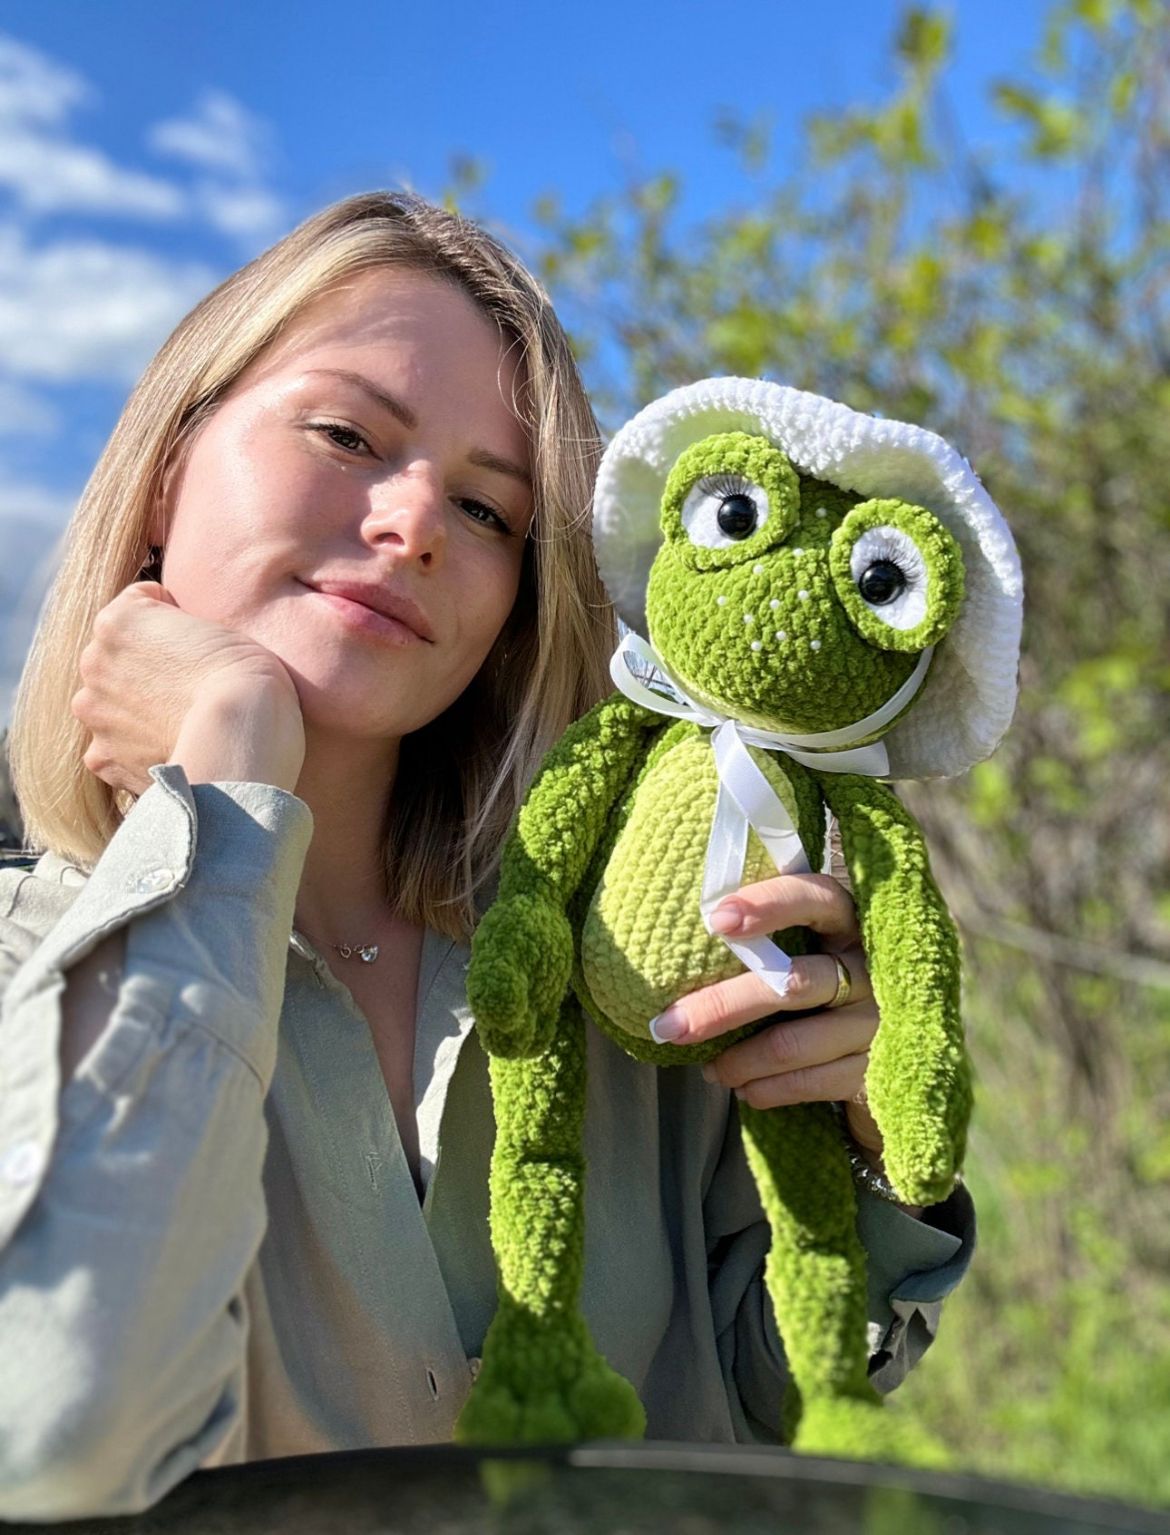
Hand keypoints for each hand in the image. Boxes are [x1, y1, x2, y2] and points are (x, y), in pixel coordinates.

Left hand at [72, 582, 304, 794]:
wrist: (239, 737)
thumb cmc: (243, 677)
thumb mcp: (218, 628)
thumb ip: (181, 631)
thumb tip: (178, 652)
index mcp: (118, 621)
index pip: (138, 606)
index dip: (172, 622)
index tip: (196, 643)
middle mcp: (94, 663)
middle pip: (117, 660)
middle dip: (145, 671)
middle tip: (188, 688)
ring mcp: (94, 713)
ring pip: (110, 707)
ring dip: (134, 712)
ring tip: (179, 725)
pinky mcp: (103, 757)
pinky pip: (114, 750)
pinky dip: (135, 752)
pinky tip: (170, 751)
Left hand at [652, 873, 883, 1154]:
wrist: (893, 1057)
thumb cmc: (820, 992)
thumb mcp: (804, 953)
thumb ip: (765, 945)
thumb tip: (676, 955)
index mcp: (849, 922)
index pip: (815, 897)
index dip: (769, 904)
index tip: (715, 920)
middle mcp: (870, 967)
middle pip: (791, 984)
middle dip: (722, 1006)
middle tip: (668, 1026)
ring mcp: (879, 1021)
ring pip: (792, 1042)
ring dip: (738, 1061)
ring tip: (709, 1070)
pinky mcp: (877, 1070)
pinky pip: (810, 1082)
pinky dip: (767, 1089)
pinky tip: (744, 1089)